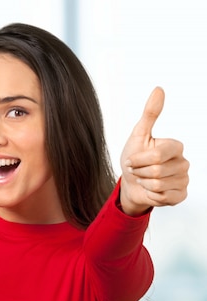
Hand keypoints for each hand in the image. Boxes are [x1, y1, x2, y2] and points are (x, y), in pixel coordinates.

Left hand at [120, 87, 189, 215]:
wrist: (130, 184)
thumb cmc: (133, 158)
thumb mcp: (138, 135)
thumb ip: (150, 114)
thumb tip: (159, 89)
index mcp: (175, 146)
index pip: (156, 156)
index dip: (138, 160)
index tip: (133, 159)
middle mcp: (183, 162)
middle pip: (156, 171)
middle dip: (139, 172)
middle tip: (138, 171)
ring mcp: (184, 180)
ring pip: (158, 185)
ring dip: (144, 184)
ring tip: (144, 180)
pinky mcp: (180, 195)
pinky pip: (163, 198)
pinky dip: (151, 195)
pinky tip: (151, 191)